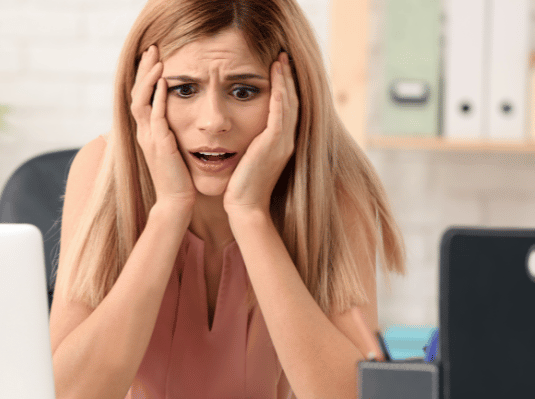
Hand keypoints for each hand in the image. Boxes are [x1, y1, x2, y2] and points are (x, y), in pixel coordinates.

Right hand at [130, 45, 196, 210]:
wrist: (176, 202)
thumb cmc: (179, 179)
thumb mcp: (174, 151)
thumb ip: (172, 134)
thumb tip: (179, 121)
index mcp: (147, 133)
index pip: (141, 98)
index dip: (145, 78)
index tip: (154, 59)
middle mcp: (144, 133)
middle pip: (136, 93)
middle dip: (144, 70)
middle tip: (151, 49)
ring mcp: (150, 138)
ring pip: (141, 99)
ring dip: (149, 77)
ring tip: (157, 58)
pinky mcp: (160, 144)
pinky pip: (156, 114)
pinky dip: (159, 96)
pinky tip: (165, 81)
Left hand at [223, 52, 297, 215]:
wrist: (245, 208)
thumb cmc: (242, 186)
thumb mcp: (249, 158)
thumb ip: (252, 142)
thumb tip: (245, 131)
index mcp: (282, 143)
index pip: (287, 108)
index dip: (285, 86)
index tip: (279, 67)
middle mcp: (287, 141)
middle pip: (292, 101)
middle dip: (288, 77)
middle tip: (283, 56)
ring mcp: (283, 142)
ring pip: (288, 103)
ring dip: (285, 80)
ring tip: (280, 60)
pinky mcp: (273, 145)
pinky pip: (279, 114)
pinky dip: (279, 94)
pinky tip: (276, 80)